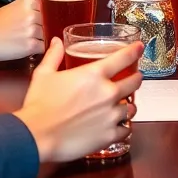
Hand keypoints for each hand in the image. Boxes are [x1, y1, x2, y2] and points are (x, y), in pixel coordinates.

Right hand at [0, 0, 42, 65]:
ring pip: (48, 34)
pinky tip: (30, 49)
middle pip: (50, 21)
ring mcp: (31, 30)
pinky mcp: (29, 45)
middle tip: (34, 33)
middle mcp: (31, 14)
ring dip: (42, 39)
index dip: (45, 16)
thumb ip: (29, 9)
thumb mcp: (13, 8)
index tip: (41, 21)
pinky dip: (39, 49)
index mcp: (27, 2)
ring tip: (29, 41)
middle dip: (45, 28)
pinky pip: (43, 47)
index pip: (48, 7)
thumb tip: (47, 16)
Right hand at [14, 38, 143, 162]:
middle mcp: (108, 92)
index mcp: (94, 74)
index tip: (140, 47)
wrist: (37, 136)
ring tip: (123, 106)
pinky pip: (126, 129)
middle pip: (134, 82)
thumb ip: (54, 56)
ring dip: (128, 105)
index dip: (134, 50)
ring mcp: (111, 115)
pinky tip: (118, 126)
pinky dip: (123, 127)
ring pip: (132, 107)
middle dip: (136, 79)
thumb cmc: (39, 104)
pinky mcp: (110, 135)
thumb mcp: (44, 74)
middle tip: (134, 78)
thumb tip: (56, 41)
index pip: (123, 57)